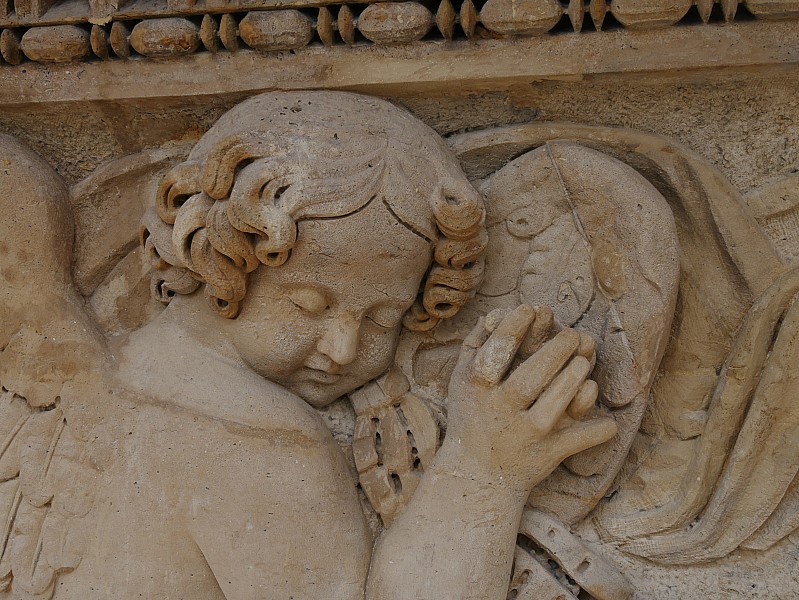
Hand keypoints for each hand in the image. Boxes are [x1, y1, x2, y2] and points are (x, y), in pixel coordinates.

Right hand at [441, 304, 617, 494]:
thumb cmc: (472, 416)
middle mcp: (499, 411)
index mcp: (477, 388)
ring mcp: (525, 435)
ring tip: (583, 361)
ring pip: (553, 407)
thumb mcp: (461, 380)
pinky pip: (577, 441)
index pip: (495, 353)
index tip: (531, 308)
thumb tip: (497, 311)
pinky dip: (596, 429)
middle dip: (554, 353)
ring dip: (572, 381)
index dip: (514, 327)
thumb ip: (476, 344)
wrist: (476, 476)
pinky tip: (605, 414)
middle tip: (572, 334)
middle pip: (530, 379)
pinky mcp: (547, 455)